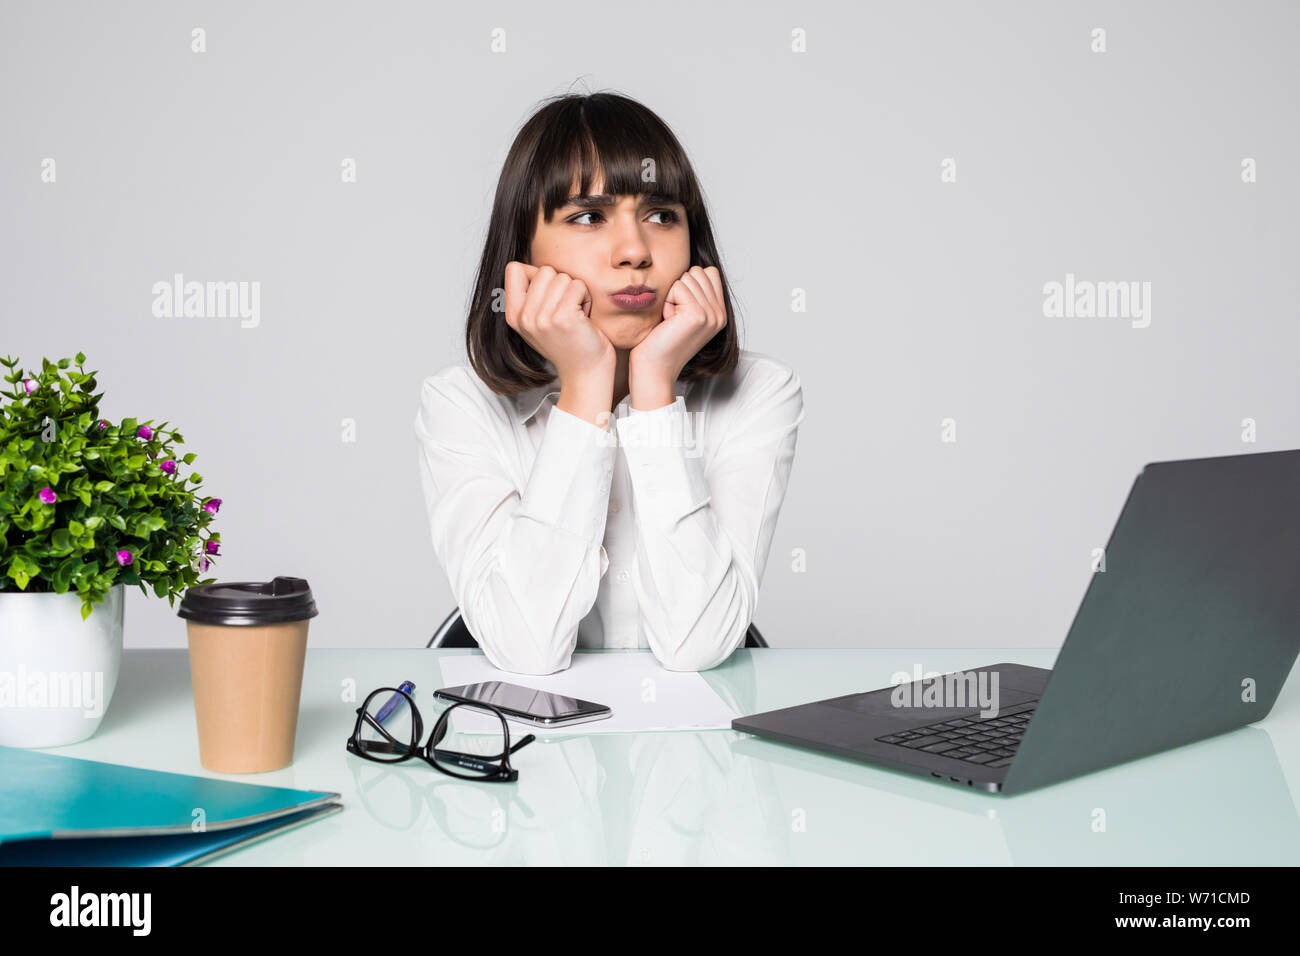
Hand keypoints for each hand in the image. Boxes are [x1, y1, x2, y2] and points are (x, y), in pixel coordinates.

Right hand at [503, 263, 614, 386]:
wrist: (586, 374)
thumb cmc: (569, 343)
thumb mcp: (538, 321)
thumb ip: (530, 295)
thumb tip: (531, 265)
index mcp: (513, 315)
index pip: (514, 268)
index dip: (537, 275)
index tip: (549, 297)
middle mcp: (523, 317)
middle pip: (544, 270)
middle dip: (562, 285)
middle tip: (567, 309)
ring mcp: (541, 318)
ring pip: (563, 277)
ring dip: (576, 293)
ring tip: (576, 315)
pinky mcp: (562, 318)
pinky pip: (578, 286)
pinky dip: (586, 298)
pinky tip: (584, 317)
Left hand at [629, 266, 725, 383]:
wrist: (654, 369)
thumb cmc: (660, 342)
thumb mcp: (683, 313)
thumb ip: (695, 292)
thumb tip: (693, 268)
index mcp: (720, 313)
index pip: (709, 272)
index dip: (688, 284)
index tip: (680, 310)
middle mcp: (720, 314)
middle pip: (697, 272)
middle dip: (678, 289)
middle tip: (673, 317)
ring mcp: (711, 314)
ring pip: (687, 278)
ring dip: (671, 296)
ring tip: (670, 320)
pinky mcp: (697, 314)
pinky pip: (677, 287)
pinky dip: (666, 302)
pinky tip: (667, 322)